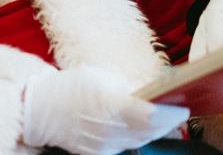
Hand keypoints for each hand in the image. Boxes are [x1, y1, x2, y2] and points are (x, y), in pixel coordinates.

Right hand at [22, 66, 188, 154]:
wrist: (40, 110)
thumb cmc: (68, 87)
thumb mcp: (97, 76)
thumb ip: (125, 85)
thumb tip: (148, 90)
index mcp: (109, 105)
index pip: (151, 114)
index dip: (170, 113)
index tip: (182, 107)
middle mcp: (109, 129)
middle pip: (149, 131)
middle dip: (167, 123)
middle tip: (179, 113)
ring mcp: (103, 145)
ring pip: (140, 141)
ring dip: (154, 131)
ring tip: (164, 121)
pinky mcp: (97, 153)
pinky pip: (124, 146)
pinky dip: (136, 138)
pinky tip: (141, 129)